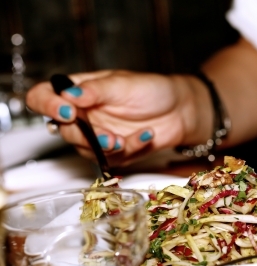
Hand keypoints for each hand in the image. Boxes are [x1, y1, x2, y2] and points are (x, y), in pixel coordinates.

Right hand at [26, 70, 211, 166]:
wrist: (180, 111)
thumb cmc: (152, 90)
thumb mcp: (123, 84)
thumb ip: (95, 90)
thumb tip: (67, 94)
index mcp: (79, 91)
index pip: (44, 96)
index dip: (46, 105)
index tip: (66, 112)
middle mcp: (83, 114)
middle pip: (62, 130)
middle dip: (82, 135)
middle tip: (106, 135)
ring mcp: (97, 134)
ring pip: (84, 149)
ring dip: (104, 147)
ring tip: (124, 139)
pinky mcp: (114, 152)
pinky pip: (111, 158)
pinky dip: (130, 148)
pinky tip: (146, 135)